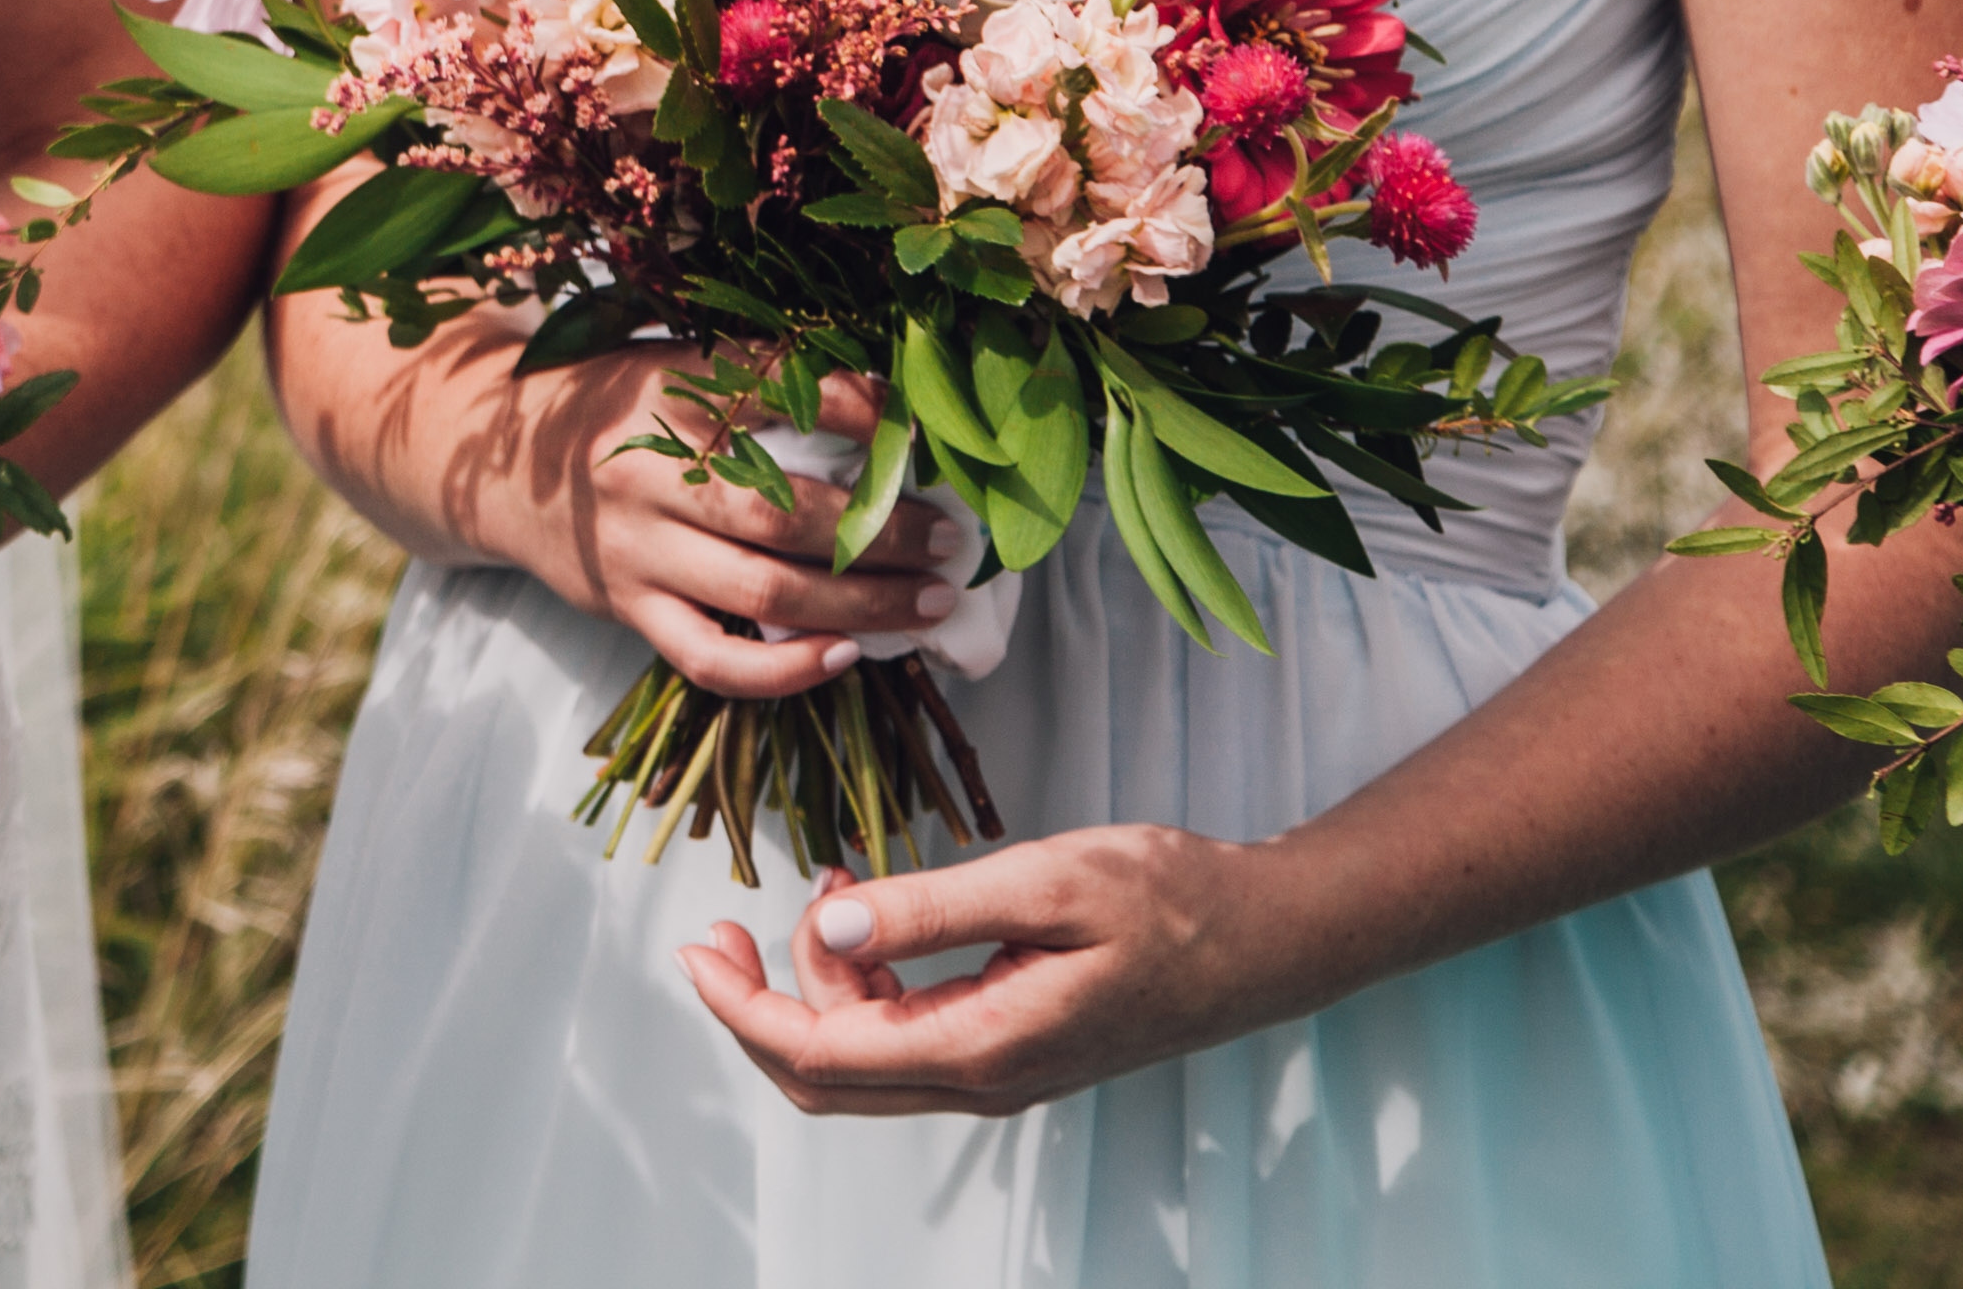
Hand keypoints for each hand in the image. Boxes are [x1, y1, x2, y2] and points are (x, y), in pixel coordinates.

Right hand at [530, 359, 961, 699]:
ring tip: (930, 601)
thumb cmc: (613, 410)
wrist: (497, 464)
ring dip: (862, 603)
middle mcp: (648, 471)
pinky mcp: (630, 608)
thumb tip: (887, 409)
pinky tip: (844, 656)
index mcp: (664, 394)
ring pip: (764, 591)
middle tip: (947, 539)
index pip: (771, 392)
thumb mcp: (668, 368)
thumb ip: (755, 385)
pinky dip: (786, 671)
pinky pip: (712, 660)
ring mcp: (637, 548)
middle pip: (782, 512)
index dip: (853, 411)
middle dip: (882, 532)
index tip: (915, 430)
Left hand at [680, 824, 1304, 1113]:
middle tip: (725, 925)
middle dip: (757, 1005)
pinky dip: (867, 980)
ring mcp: (999, 1072)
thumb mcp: (1047, 881)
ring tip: (831, 882)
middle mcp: (982, 1080)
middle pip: (826, 1078)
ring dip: (819, 982)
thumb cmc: (1170, 900)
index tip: (697, 948)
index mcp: (982, 1048)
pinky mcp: (1013, 1049)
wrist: (1265, 938)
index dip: (743, 1008)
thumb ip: (936, 906)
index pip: (822, 1055)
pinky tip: (873, 912)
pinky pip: (907, 1036)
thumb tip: (834, 919)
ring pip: (864, 1058)